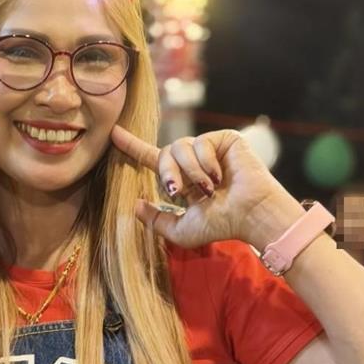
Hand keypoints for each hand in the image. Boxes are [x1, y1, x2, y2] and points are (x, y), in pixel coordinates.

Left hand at [111, 125, 298, 248]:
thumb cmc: (222, 225)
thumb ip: (156, 220)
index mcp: (183, 179)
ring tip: (208, 189)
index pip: (153, 159)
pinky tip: (220, 176)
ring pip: (179, 147)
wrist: (250, 216)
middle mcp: (194, 162)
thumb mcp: (181, 230)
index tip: (113, 133)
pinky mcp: (225, 139)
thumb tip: (135, 205)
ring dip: (189, 172)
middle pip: (163, 153)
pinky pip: (200, 143)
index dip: (132, 146)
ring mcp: (210, 149)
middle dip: (167, 173)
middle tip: (179, 192)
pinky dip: (206, 163)